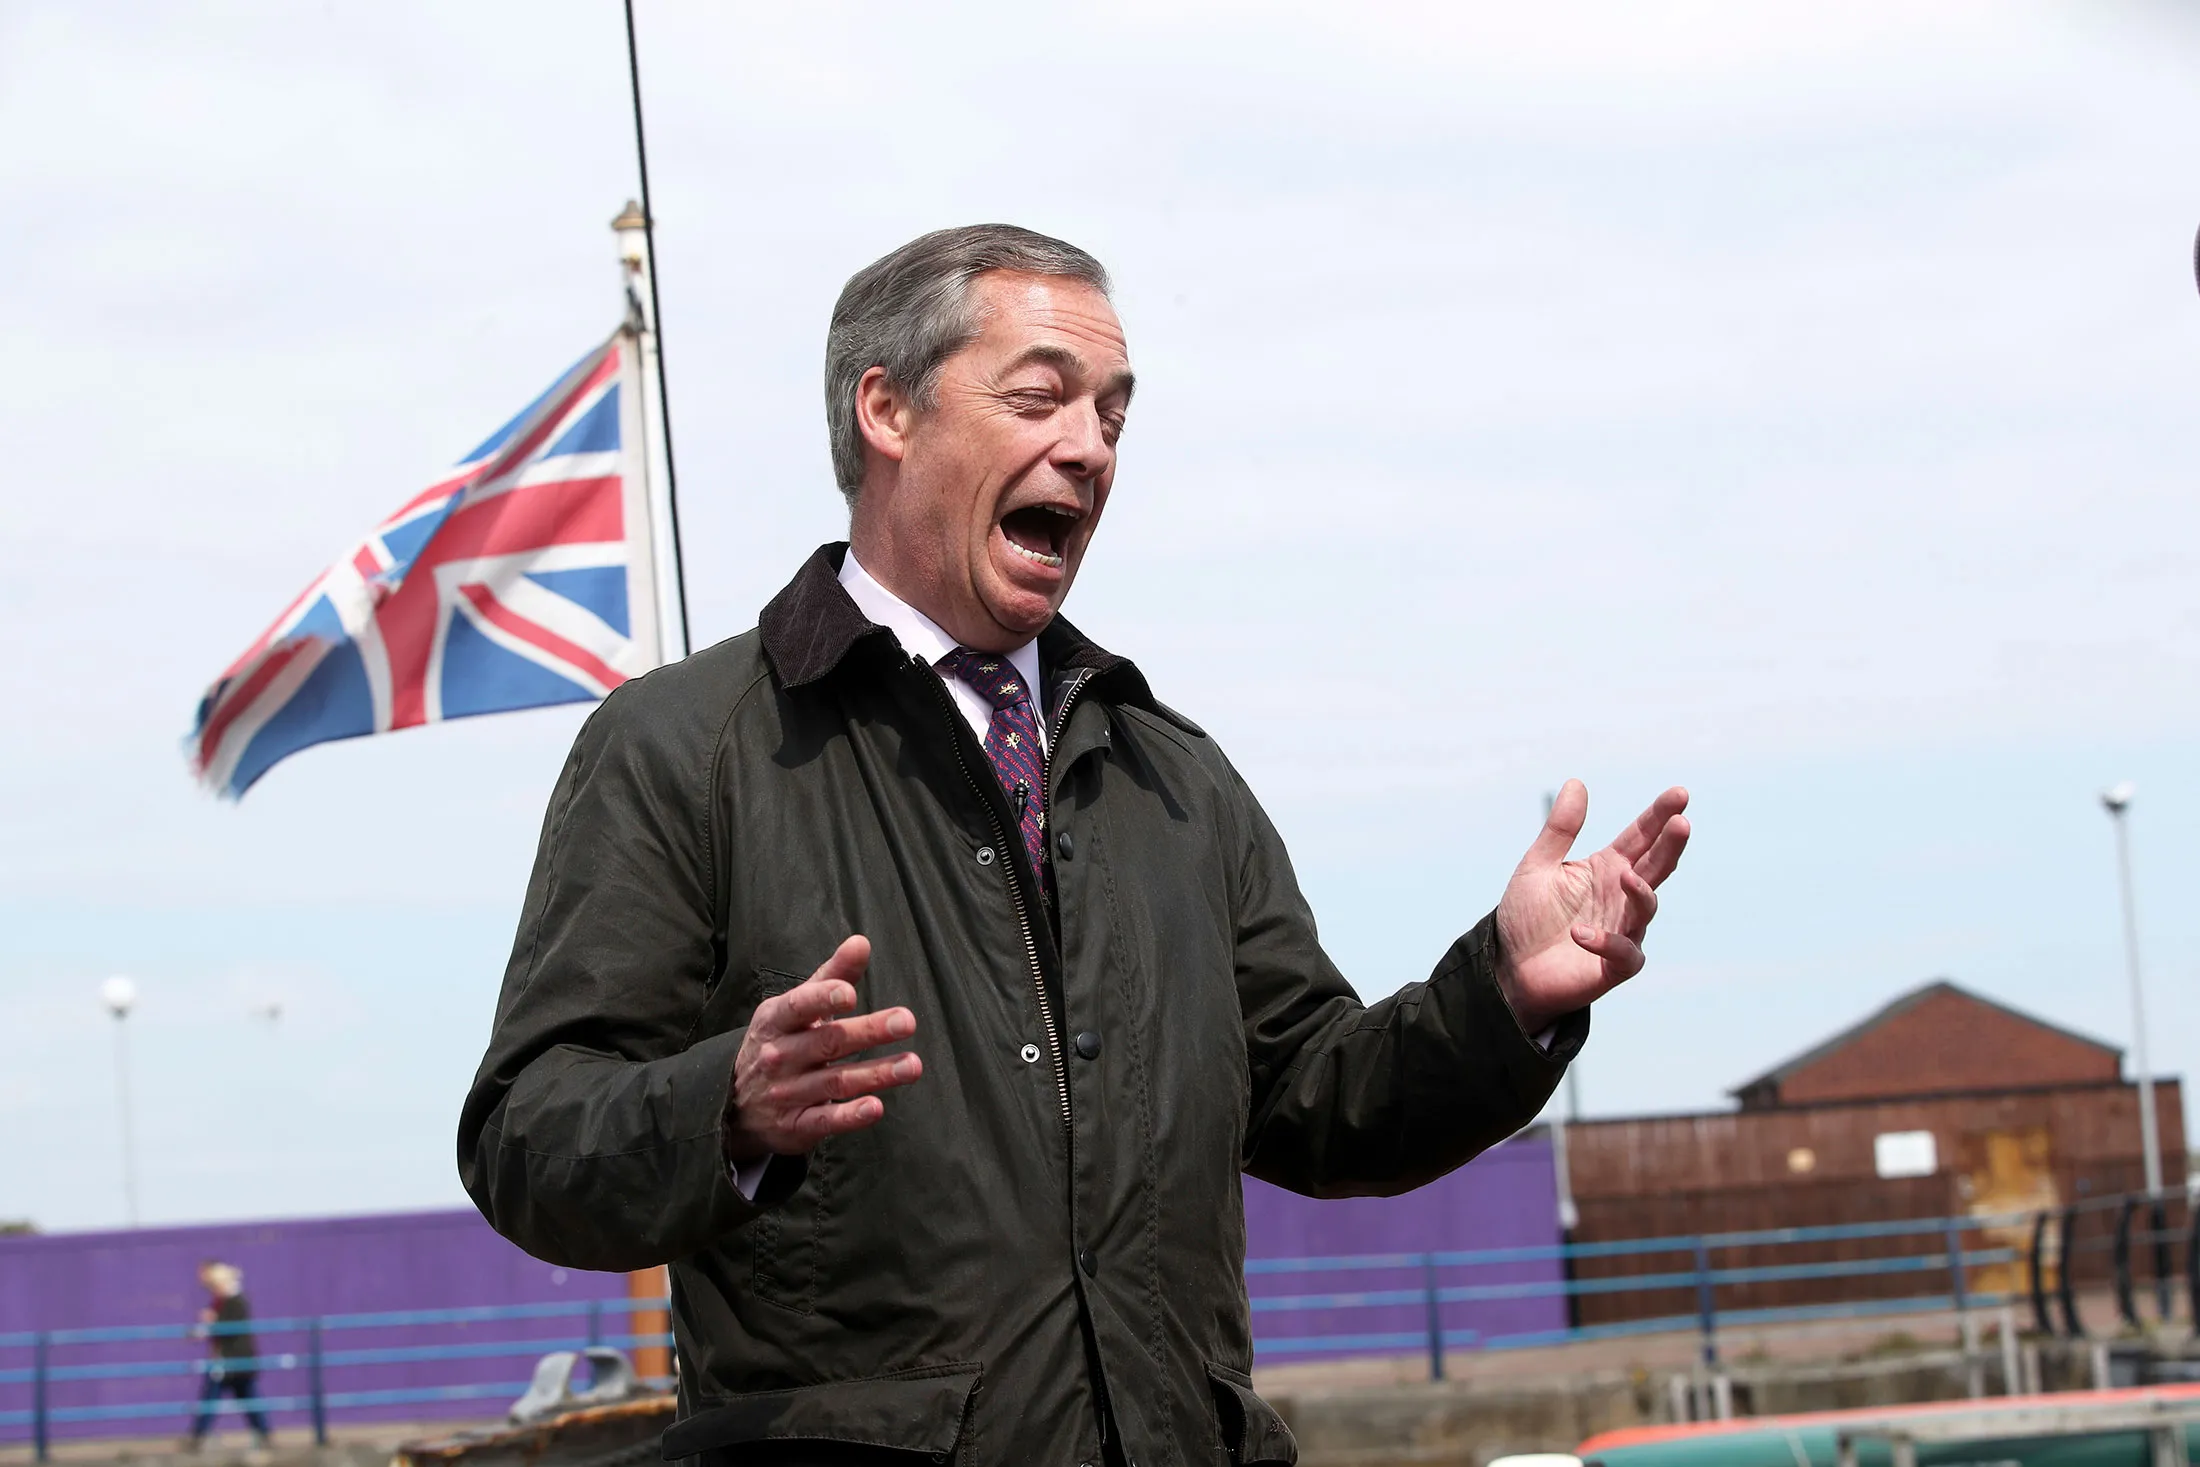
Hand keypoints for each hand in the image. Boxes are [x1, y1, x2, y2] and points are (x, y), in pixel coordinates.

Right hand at [724, 935, 922, 1162]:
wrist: (735, 1105)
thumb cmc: (780, 1042)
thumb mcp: (796, 1008)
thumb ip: (831, 976)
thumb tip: (861, 942)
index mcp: (776, 1021)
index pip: (799, 1007)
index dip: (823, 999)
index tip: (851, 993)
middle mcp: (779, 1056)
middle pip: (828, 1042)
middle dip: (868, 1031)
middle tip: (906, 1021)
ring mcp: (786, 1093)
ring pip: (835, 1082)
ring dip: (876, 1074)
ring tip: (913, 1065)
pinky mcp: (796, 1126)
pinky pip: (824, 1120)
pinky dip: (849, 1116)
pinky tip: (876, 1107)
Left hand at [1494, 780, 1689, 1034]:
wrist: (1509, 967)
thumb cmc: (1527, 916)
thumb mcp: (1538, 865)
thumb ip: (1560, 828)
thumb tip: (1577, 782)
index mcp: (1607, 868)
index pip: (1640, 837)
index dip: (1659, 815)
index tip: (1680, 793)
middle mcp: (1621, 896)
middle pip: (1655, 867)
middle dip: (1671, 846)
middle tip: (1682, 823)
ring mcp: (1622, 930)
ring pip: (1646, 908)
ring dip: (1640, 892)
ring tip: (1626, 876)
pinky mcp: (1614, 966)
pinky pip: (1625, 953)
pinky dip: (1607, 942)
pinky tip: (1580, 933)